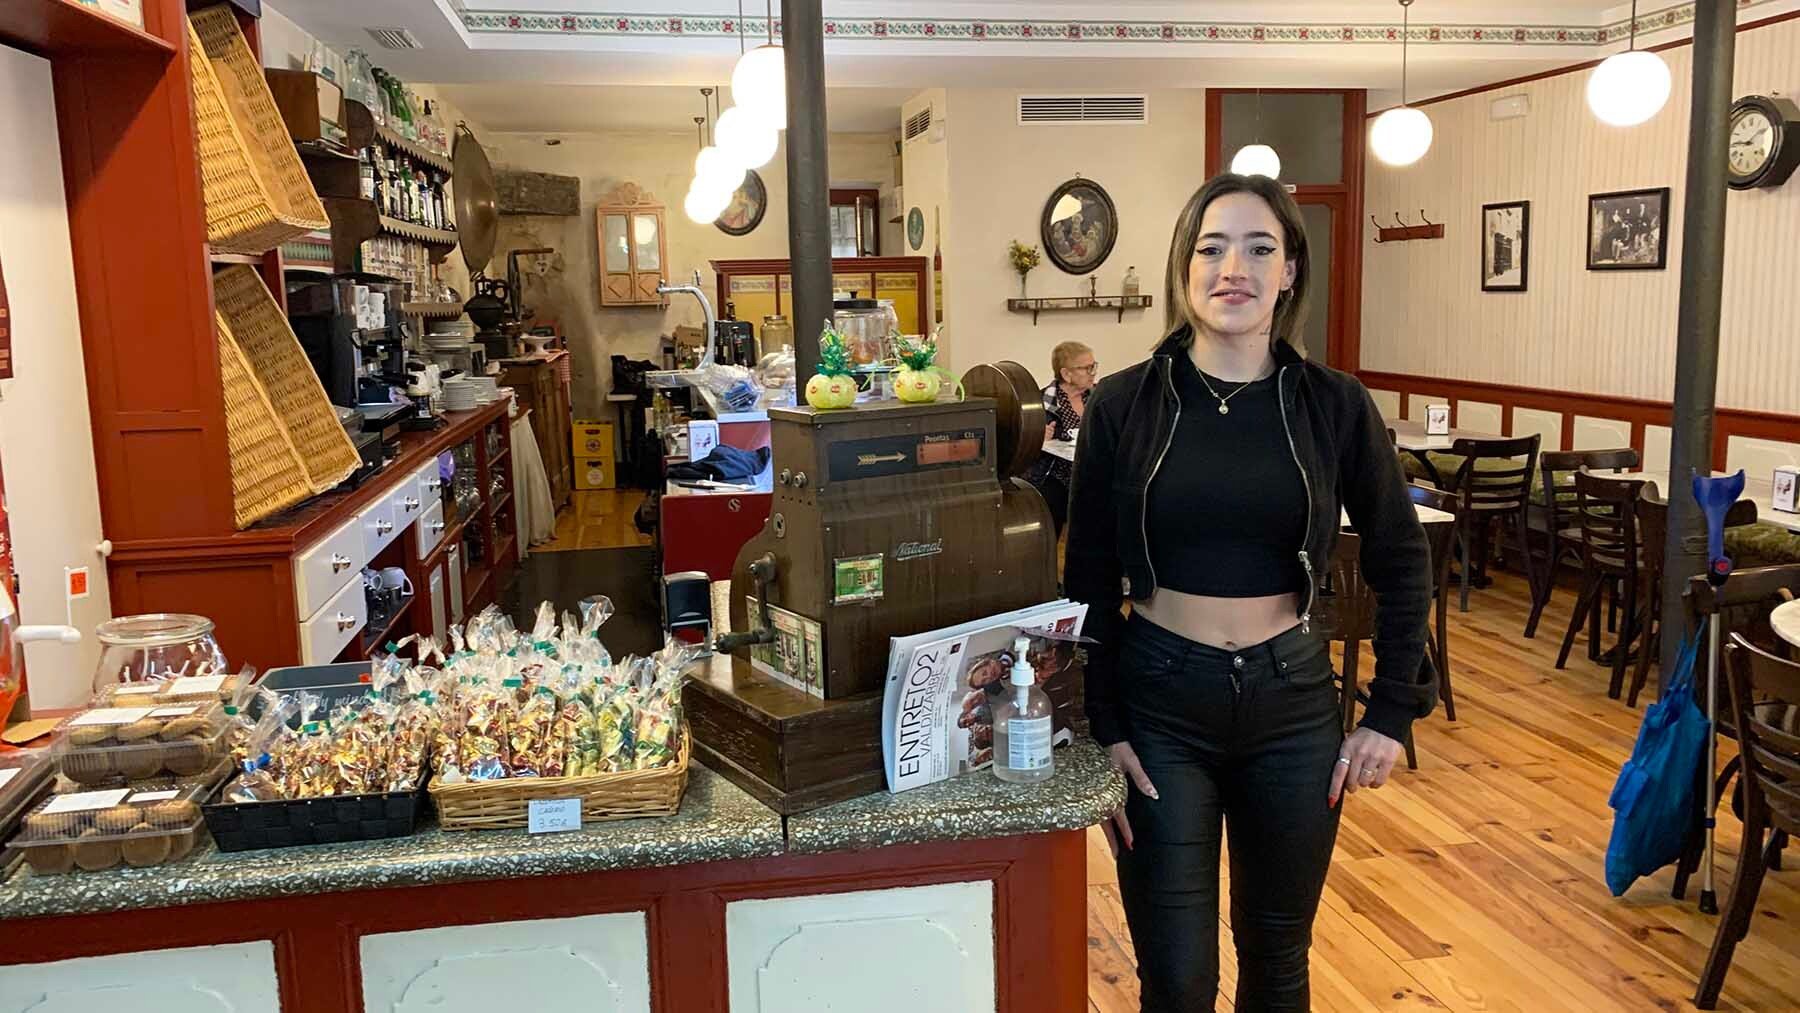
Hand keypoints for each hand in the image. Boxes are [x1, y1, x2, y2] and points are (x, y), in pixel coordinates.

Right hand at [1101, 741, 1158, 858]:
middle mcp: (1103, 794)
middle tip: (1117, 856)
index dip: (1126, 831)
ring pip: (1101, 818)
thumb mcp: (1131, 761)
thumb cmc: (1117, 747)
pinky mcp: (1097, 789)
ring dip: (1108, 832)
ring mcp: (1098, 793)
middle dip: (1113, 840)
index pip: (1120, 816)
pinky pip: (1099, 809)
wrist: (1103, 734)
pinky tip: (1107, 825)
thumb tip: (1154, 795)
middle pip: (1106, 823)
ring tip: (1113, 846)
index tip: (1131, 845)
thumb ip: (1142, 779)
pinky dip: (1104, 820)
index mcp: (1113, 790)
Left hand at [1329, 727, 1402, 806]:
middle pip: (1351, 780)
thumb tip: (1340, 782)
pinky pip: (1379, 781)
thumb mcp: (1350, 743)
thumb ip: (1345, 759)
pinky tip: (1374, 780)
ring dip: (1364, 784)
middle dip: (1351, 786)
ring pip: (1365, 782)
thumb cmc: (1364, 736)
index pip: (1338, 772)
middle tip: (1352, 786)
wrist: (1385, 724)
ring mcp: (1374, 757)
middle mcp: (1359, 753)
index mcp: (1347, 748)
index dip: (1335, 788)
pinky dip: (1375, 784)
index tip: (1331, 800)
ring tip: (1365, 777)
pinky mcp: (1388, 761)